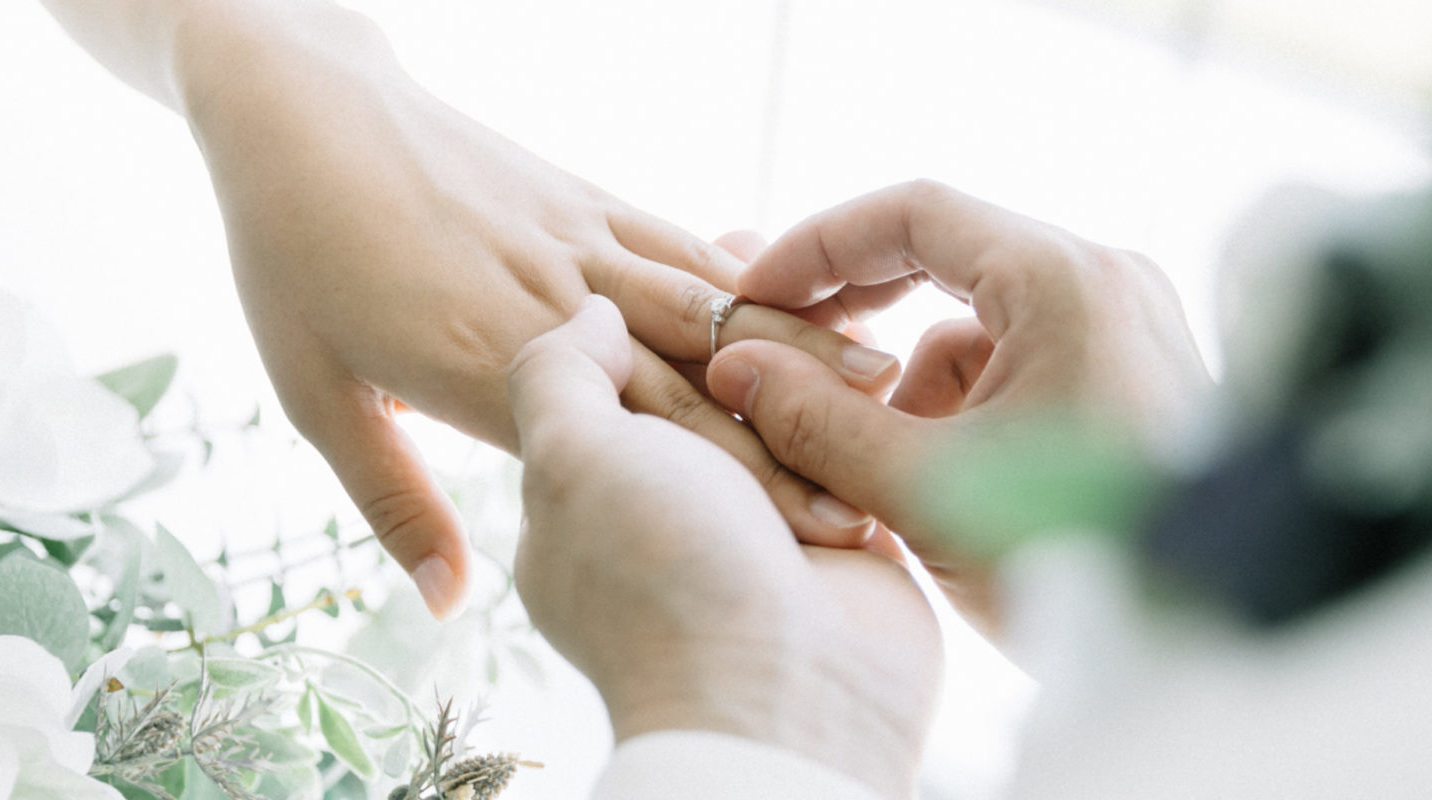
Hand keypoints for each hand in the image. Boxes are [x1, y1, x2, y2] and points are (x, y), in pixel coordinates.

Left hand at [40, 0, 899, 615]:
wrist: (296, 109)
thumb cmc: (292, 262)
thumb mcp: (317, 397)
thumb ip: (394, 503)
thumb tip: (447, 603)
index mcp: (492, 362)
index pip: (642, 433)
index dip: (737, 483)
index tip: (814, 528)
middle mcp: (554, 299)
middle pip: (697, 368)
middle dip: (793, 421)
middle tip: (887, 463)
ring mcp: (578, 238)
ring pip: (710, 297)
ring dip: (798, 340)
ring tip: (883, 375)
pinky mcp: (586, 194)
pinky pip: (683, 239)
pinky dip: (752, 274)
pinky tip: (808, 291)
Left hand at [507, 297, 941, 799]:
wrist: (783, 688)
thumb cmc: (657, 575)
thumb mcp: (571, 459)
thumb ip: (559, 374)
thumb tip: (593, 311)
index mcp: (587, 500)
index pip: (611, 378)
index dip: (644, 311)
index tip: (674, 260)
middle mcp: (669, 513)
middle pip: (702, 387)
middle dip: (737, 329)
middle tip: (762, 251)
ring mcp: (755, 528)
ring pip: (780, 410)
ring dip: (804, 359)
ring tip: (827, 287)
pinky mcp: (839, 542)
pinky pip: (847, 452)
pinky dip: (858, 409)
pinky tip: (873, 351)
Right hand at [705, 180, 1211, 631]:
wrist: (1212, 637)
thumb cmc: (1083, 558)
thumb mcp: (927, 493)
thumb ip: (819, 423)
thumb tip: (737, 366)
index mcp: (1061, 279)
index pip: (911, 212)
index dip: (815, 248)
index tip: (751, 297)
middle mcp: (1105, 281)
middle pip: (947, 257)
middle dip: (857, 315)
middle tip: (781, 359)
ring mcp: (1129, 329)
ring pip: (982, 323)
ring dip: (911, 382)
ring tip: (872, 470)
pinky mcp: (1136, 379)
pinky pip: (1025, 364)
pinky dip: (966, 408)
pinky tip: (940, 486)